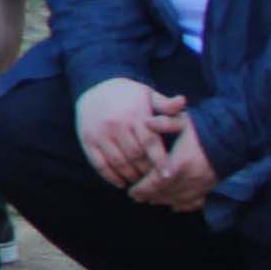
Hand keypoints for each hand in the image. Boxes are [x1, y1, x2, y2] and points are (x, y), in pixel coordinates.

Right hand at [75, 78, 182, 192]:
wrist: (95, 86)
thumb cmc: (130, 95)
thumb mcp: (149, 95)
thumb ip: (166, 105)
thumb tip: (182, 101)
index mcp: (135, 114)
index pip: (150, 142)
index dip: (160, 161)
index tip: (168, 176)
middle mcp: (116, 124)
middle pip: (135, 155)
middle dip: (147, 171)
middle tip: (155, 181)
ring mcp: (100, 133)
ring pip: (118, 162)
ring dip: (131, 176)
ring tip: (140, 183)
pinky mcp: (87, 140)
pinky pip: (99, 164)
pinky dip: (111, 177)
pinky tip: (121, 183)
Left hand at [138, 110, 224, 211]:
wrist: (237, 137)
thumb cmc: (207, 128)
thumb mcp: (184, 120)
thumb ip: (164, 122)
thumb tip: (145, 121)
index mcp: (181, 163)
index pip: (156, 182)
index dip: (143, 189)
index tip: (132, 191)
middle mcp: (191, 178)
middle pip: (166, 193)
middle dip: (149, 196)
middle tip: (136, 197)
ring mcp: (203, 184)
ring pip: (179, 199)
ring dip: (163, 201)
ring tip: (150, 200)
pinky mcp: (212, 186)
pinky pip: (197, 201)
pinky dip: (184, 205)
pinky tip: (175, 206)